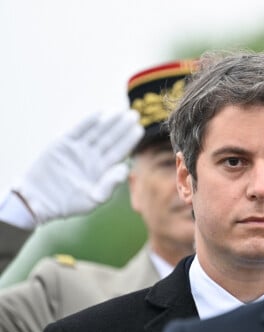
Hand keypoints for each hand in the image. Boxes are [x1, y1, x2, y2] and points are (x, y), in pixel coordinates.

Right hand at [13, 110, 143, 223]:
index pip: (119, 151)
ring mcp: (77, 150)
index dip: (129, 140)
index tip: (140, 129)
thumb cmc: (68, 204)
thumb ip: (110, 184)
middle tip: (134, 114)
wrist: (39, 201)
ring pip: (97, 132)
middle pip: (110, 139)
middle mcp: (92, 157)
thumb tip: (125, 168)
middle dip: (122, 127)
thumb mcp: (94, 198)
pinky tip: (100, 114)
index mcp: (102, 169)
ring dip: (109, 122)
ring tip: (121, 112)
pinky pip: (78, 131)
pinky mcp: (62, 145)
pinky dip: (88, 122)